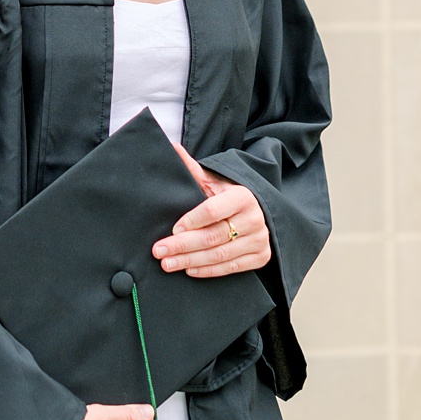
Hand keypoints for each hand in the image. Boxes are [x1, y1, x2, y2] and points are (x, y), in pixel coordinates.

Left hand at [155, 142, 270, 276]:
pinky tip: (189, 270)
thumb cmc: (227, 197)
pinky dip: (209, 271)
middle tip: (160, 251)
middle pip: (214, 235)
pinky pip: (231, 267)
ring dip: (191, 260)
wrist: (258, 212)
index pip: (213, 210)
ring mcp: (260, 239)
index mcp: (242, 196)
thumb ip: (193, 170)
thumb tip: (171, 148)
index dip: (191, 221)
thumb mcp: (213, 182)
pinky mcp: (261, 256)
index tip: (172, 229)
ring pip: (220, 254)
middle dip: (183, 245)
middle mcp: (255, 217)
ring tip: (168, 263)